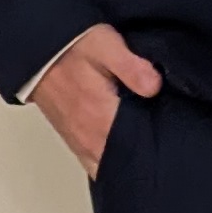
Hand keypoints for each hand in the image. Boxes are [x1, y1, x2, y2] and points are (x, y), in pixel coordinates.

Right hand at [33, 23, 164, 176]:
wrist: (38, 52)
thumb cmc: (73, 48)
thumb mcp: (107, 46)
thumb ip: (132, 68)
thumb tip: (155, 88)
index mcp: (101, 119)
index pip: (135, 151)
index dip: (156, 150)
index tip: (173, 141)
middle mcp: (89, 138)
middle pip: (123, 163)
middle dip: (144, 159)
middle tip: (165, 145)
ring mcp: (79, 141)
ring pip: (107, 165)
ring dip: (126, 160)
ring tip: (148, 146)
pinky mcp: (73, 138)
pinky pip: (93, 161)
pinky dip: (109, 160)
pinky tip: (124, 148)